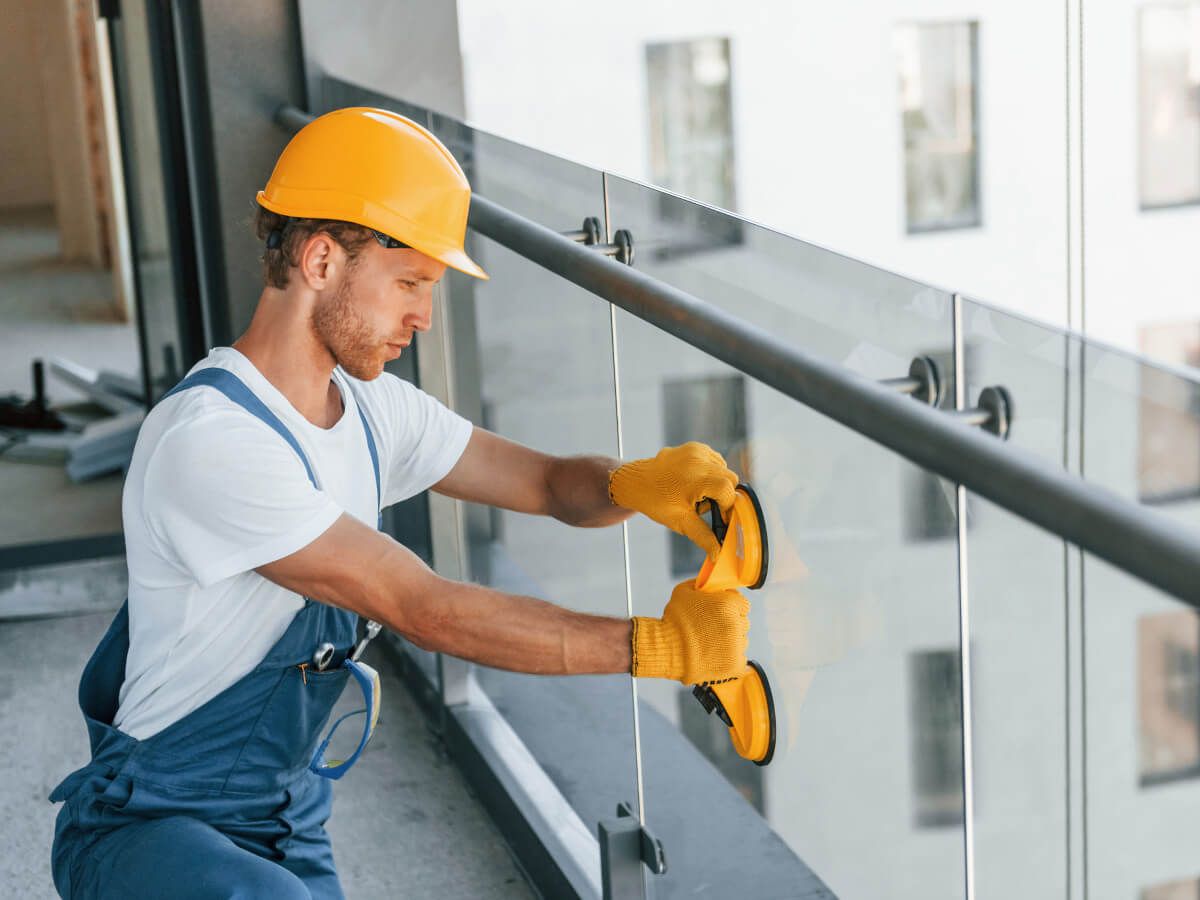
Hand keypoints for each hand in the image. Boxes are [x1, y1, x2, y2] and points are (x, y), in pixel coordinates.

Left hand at [609, 442, 738, 559]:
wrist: (635, 482)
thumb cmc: (655, 501)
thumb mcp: (680, 522)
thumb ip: (703, 536)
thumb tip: (718, 552)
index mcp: (697, 478)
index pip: (728, 492)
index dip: (726, 508)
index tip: (718, 517)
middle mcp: (699, 460)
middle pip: (730, 479)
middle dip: (722, 495)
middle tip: (702, 505)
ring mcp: (696, 450)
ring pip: (723, 469)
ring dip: (717, 483)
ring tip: (696, 494)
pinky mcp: (694, 447)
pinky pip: (714, 460)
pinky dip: (710, 472)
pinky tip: (695, 482)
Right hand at [631, 580, 749, 684]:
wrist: (667, 649)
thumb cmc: (674, 620)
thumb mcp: (684, 591)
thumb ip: (704, 584)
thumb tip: (713, 583)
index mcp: (728, 604)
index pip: (743, 604)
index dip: (732, 608)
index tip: (721, 613)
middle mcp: (736, 623)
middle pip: (743, 622)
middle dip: (730, 624)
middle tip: (712, 629)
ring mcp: (737, 645)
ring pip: (741, 641)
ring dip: (730, 641)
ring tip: (709, 643)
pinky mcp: (734, 664)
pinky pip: (739, 658)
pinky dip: (729, 658)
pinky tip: (714, 655)